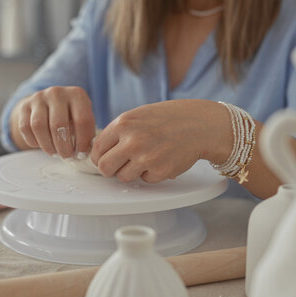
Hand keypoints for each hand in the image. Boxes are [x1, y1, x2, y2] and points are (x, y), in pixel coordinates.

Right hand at [11, 86, 95, 157]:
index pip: (82, 120)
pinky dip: (33, 141)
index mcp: (77, 94)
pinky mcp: (24, 106)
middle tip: (67, 157)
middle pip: (58, 124)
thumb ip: (86, 132)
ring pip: (39, 126)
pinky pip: (25, 127)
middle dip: (64, 147)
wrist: (47, 103)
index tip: (82, 154)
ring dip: (48, 145)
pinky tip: (41, 145)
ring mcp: (39, 97)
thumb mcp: (82, 117)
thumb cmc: (70, 115)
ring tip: (55, 153)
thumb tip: (85, 153)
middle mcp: (57, 93)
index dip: (83, 142)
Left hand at [91, 100, 231, 182]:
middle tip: (120, 164)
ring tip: (145, 158)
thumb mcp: (138, 116)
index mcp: (124, 124)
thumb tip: (99, 151)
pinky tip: (161, 159)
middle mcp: (133, 141)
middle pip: (104, 167)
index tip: (105, 158)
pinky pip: (144, 180)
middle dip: (111, 169)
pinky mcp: (160, 171)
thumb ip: (119, 131)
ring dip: (131, 172)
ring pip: (123, 177)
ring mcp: (146, 157)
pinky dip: (150, 174)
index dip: (100, 156)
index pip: (97, 149)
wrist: (199, 125)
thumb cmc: (168, 119)